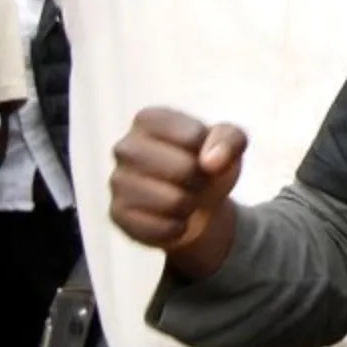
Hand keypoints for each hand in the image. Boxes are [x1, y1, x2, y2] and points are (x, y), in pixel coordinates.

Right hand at [110, 108, 247, 271]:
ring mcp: (117, 181)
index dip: (212, 150)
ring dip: (190, 204)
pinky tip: (172, 217)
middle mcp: (125, 147)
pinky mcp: (117, 214)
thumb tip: (211, 162)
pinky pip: (162, 228)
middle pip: (183, 169)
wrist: (196, 204)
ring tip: (185, 197)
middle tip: (197, 180)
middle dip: (201, 180)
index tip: (205, 153)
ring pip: (173, 201)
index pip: (193, 136)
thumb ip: (230, 140)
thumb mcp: (230, 143)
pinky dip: (178, 227)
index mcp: (149, 119)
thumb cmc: (207, 164)